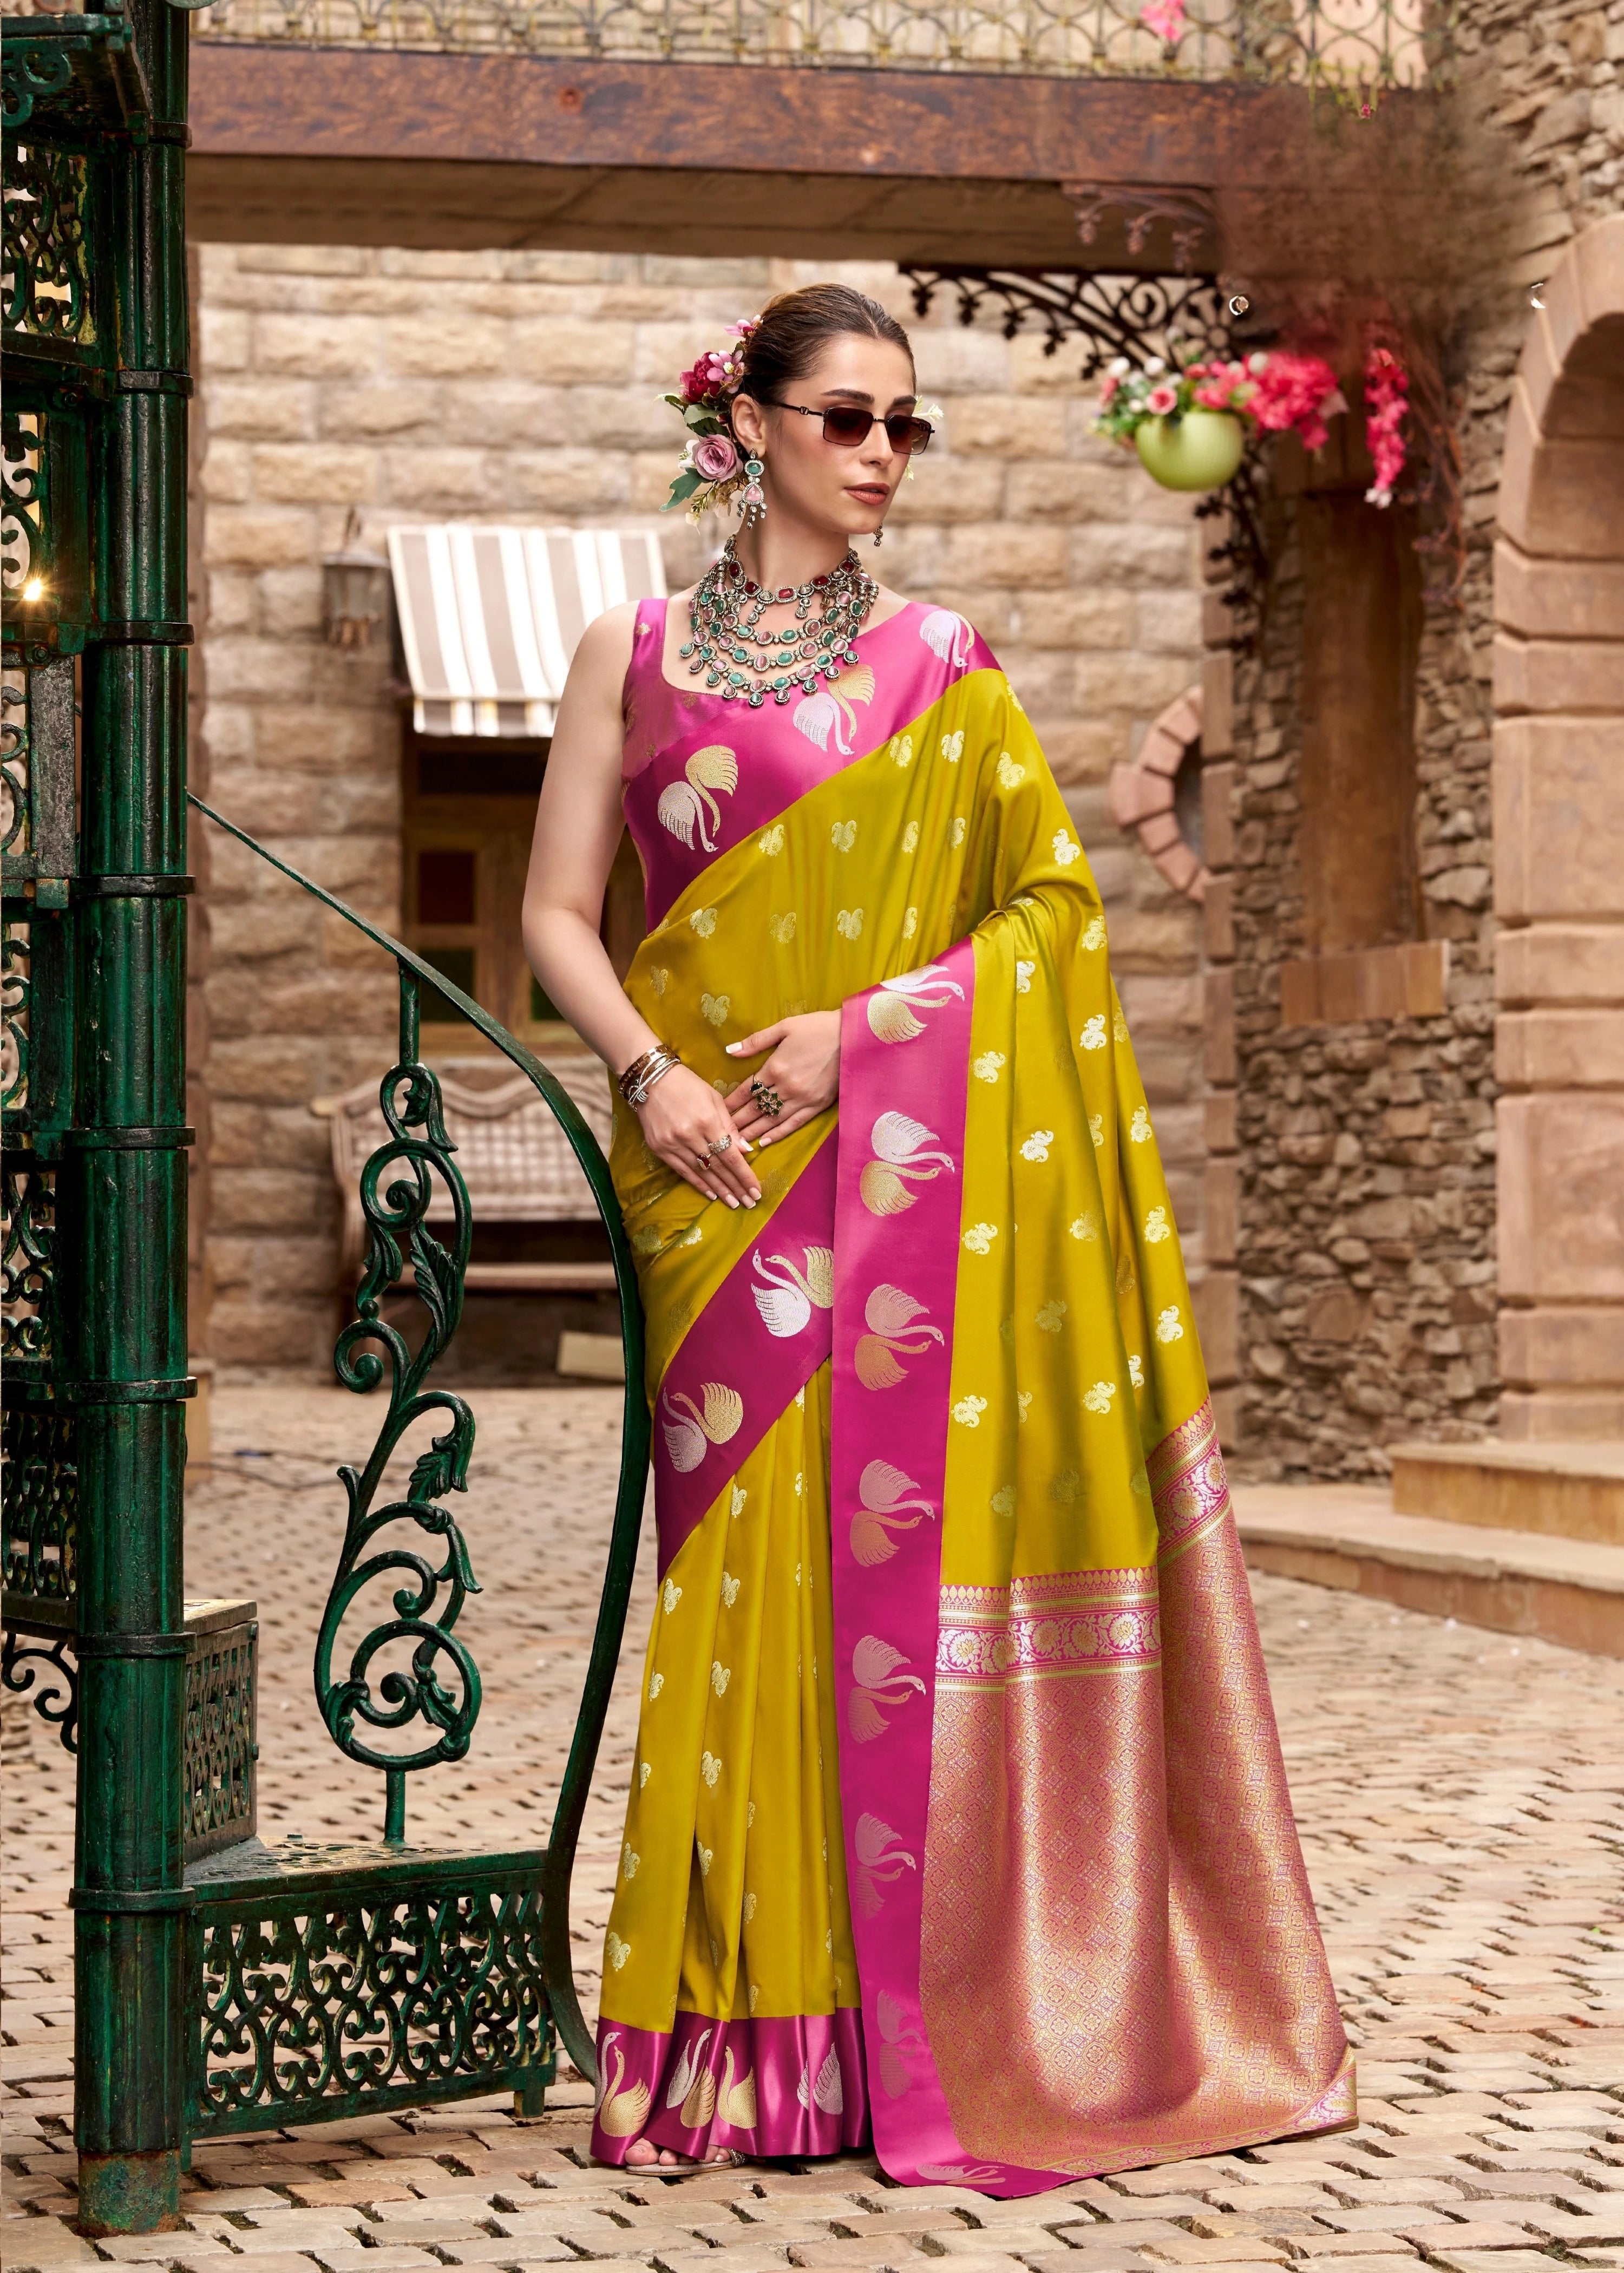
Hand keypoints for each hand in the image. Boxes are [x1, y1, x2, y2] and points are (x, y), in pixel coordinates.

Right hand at [635, 1064, 760, 1209]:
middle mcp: (690, 1135)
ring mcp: (672, 1144)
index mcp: (707, 1121)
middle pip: (718, 1167)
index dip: (744, 1175)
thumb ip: (730, 1126)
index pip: (730, 1155)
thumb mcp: (715, 1099)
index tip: (756, 1190)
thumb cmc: (687, 1085)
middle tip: (749, 1203)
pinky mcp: (659, 1149)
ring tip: (733, 1203)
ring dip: (719, 1190)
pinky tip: (711, 1194)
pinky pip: (683, 1171)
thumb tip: (746, 1151)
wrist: (649, 1080)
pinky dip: (698, 1184)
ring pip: (701, 1173)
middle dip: (735, 1187)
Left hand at [722, 1010, 840, 1146]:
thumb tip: (730, 1050)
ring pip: (771, 1120)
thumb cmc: (818, 1028)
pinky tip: (764, 1142)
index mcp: (775, 1067)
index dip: (732, 1102)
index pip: (747, 1090)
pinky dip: (777, 1134)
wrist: (853, 1037)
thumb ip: (756, 1041)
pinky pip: (793, 1124)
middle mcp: (786, 1087)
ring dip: (753, 1132)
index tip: (718, 1111)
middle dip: (737, 1122)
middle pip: (756, 1108)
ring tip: (737, 1144)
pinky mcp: (817, 1106)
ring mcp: (802, 1099)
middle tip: (721, 1133)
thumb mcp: (785, 1027)